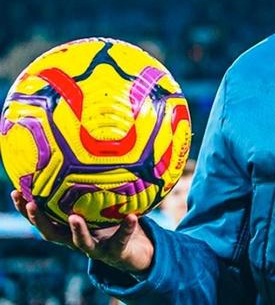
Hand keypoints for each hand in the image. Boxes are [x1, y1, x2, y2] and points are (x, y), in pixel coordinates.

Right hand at [11, 190, 153, 273]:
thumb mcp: (101, 201)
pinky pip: (121, 239)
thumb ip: (92, 182)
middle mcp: (76, 239)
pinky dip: (126, 228)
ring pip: (81, 242)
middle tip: (32, 204)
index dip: (26, 208)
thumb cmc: (112, 220)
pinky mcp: (116, 252)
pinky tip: (132, 216)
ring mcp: (95, 247)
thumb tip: (85, 147)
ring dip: (76, 229)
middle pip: (52, 233)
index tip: (16, 192)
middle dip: (39, 220)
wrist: (133, 251)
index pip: (43, 218)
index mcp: (70, 226)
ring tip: (74, 217)